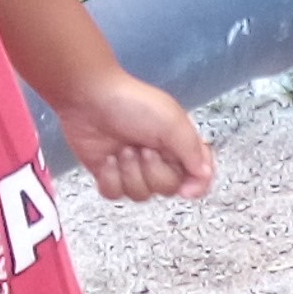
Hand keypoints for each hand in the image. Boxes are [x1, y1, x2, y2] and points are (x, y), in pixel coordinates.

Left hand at [55, 70, 215, 201]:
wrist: (87, 98)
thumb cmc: (130, 103)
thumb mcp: (172, 121)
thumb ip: (193, 151)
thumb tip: (204, 175)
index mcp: (179, 144)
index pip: (199, 176)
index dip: (196, 186)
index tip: (185, 189)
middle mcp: (159, 158)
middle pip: (168, 189)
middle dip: (154, 172)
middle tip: (143, 149)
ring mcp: (133, 168)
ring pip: (141, 195)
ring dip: (130, 173)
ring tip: (123, 149)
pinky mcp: (109, 174)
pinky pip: (115, 195)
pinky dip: (110, 178)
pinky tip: (107, 158)